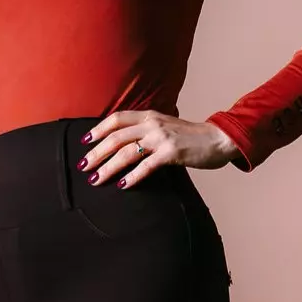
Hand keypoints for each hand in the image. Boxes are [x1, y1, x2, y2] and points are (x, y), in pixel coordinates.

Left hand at [75, 110, 238, 187]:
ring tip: (96, 179)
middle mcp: (152, 124)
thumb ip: (146, 130)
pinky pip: (146, 166)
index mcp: (149, 115)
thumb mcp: (165, 126)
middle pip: (116, 137)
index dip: (98, 130)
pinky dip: (132, 176)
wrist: (218, 139)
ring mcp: (162, 138)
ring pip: (127, 152)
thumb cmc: (190, 137)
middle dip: (97, 153)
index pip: (116, 119)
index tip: (85, 142)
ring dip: (108, 167)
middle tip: (83, 166)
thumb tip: (123, 143)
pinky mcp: (172, 153)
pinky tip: (123, 185)